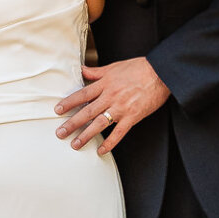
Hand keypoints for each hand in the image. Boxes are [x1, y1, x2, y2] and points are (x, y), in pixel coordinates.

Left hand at [55, 57, 170, 152]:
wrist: (161, 73)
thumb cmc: (138, 68)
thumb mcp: (114, 67)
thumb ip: (96, 72)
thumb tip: (81, 69)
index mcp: (104, 84)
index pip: (82, 95)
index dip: (68, 103)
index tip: (57, 110)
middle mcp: (110, 97)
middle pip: (87, 112)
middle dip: (72, 124)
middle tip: (60, 133)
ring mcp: (121, 108)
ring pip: (99, 124)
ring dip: (86, 135)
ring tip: (75, 144)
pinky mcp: (133, 117)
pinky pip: (119, 133)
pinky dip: (110, 142)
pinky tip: (101, 150)